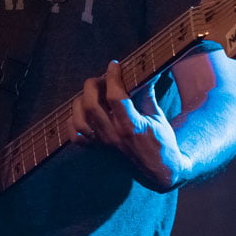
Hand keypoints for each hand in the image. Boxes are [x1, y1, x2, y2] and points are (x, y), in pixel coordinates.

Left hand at [69, 60, 190, 191]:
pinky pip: (76, 137)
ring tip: (91, 94)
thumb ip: (147, 94)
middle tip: (101, 79)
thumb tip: (146, 71)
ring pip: (79, 120)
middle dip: (92, 85)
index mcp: (132, 126)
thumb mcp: (158, 116)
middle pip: (91, 105)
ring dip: (81, 102)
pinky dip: (73, 123)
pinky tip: (82, 113)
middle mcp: (114, 135)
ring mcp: (104, 144)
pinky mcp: (99, 150)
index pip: (115, 96)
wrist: (158, 171)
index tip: (114, 65)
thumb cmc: (162, 141)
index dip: (112, 76)